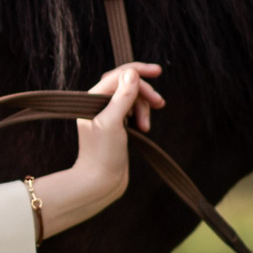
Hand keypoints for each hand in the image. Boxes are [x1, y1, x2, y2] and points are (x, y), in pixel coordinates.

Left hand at [30, 62, 165, 238]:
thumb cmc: (103, 154)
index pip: (117, 76)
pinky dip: (141, 116)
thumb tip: (131, 73)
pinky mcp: (115, 127)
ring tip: (147, 126)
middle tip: (160, 103)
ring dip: (143, 108)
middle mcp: (97, 105)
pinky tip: (144, 128)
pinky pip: (132, 111)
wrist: (100, 182)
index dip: (138, 71)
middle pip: (126, 86)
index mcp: (92, 99)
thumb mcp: (113, 122)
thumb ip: (122, 96)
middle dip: (144, 92)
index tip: (158, 71)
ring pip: (131, 99)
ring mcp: (106, 116)